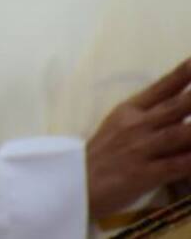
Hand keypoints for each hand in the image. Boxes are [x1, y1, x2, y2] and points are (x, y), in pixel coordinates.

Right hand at [87, 57, 190, 218]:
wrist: (77, 181)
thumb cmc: (102, 153)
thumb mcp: (118, 126)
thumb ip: (147, 117)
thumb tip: (178, 110)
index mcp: (128, 110)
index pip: (159, 89)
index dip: (179, 76)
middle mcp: (136, 125)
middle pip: (174, 108)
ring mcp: (141, 149)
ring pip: (178, 134)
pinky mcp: (144, 174)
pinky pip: (176, 165)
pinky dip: (190, 160)